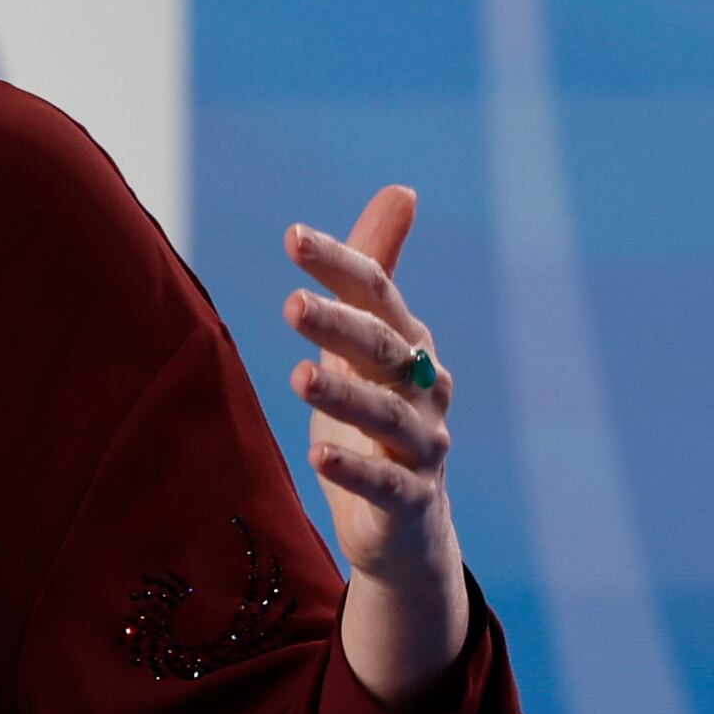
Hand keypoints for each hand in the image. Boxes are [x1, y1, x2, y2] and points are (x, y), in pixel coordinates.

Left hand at [284, 185, 472, 708]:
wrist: (404, 523)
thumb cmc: (374, 421)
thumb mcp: (364, 346)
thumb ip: (373, 273)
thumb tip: (401, 191)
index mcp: (407, 347)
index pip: (378, 294)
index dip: (340, 263)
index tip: (292, 235)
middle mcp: (422, 390)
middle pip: (382, 350)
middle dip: (340, 326)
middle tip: (292, 304)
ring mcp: (421, 446)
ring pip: (386, 415)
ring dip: (344, 397)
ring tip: (299, 379)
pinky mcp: (408, 499)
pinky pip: (385, 481)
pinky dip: (355, 469)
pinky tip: (319, 457)